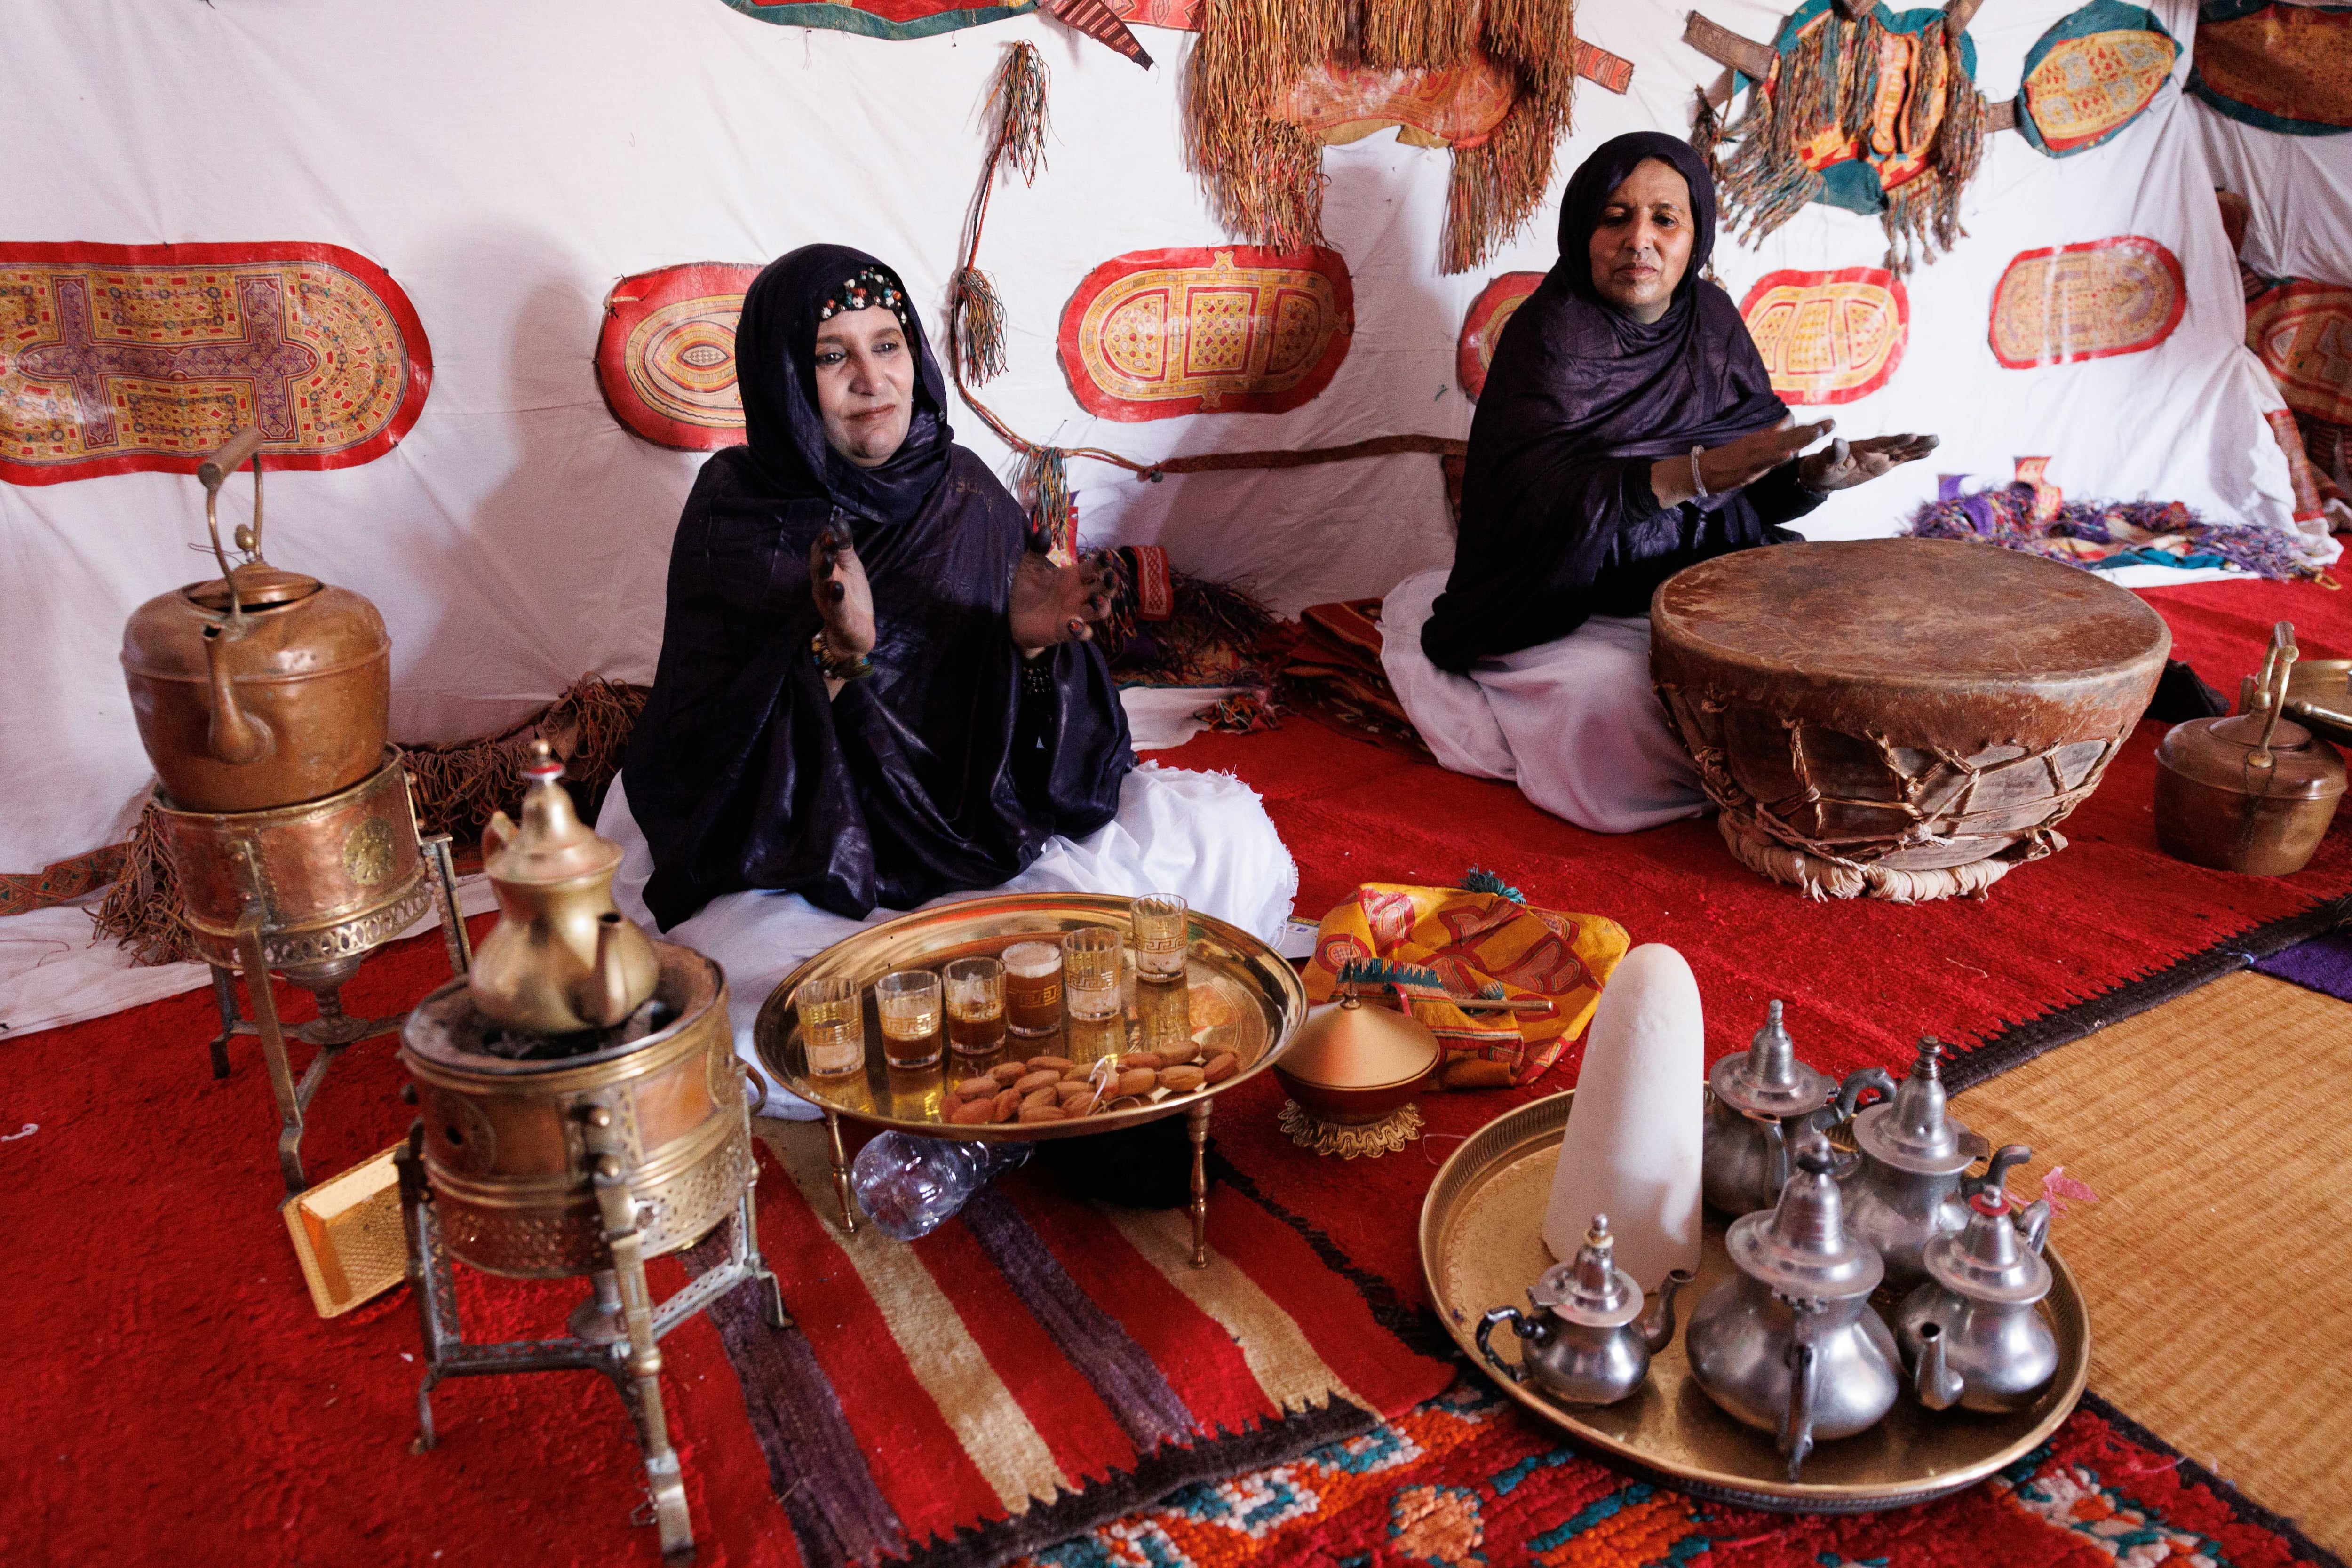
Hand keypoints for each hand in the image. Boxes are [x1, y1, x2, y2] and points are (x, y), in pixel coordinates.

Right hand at [809, 526, 874, 658]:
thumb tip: (839, 522)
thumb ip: (844, 548)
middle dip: (823, 552)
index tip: (831, 526)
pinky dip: (836, 598)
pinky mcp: (839, 620)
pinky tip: (838, 587)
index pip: (819, 553)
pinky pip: (836, 609)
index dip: (824, 540)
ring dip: (826, 571)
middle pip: (818, 567)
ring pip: (823, 586)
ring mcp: (829, 604)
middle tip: (830, 536)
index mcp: (825, 573)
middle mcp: (822, 587)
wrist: (856, 634)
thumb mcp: (851, 569)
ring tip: (830, 558)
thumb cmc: (852, 597)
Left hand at [1010, 548, 1115, 655]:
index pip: (1094, 568)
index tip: (1106, 555)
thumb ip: (1037, 549)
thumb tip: (1045, 529)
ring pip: (1100, 611)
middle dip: (1110, 583)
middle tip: (1110, 577)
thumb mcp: (1029, 567)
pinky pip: (1083, 633)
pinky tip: (1073, 624)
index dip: (1103, 562)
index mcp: (1073, 577)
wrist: (1014, 618)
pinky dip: (1081, 630)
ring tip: (1096, 600)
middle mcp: (1079, 595)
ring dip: (1102, 606)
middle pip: (1104, 589)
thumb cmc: (1027, 591)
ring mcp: (1075, 613)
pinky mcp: (1066, 631)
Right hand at [1651, 416, 1835, 507]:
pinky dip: (1776, 456)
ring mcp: (1754, 455)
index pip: (1791, 433)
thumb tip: (1790, 419)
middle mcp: (1761, 445)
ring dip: (1799, 439)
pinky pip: (1764, 461)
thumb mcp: (1752, 443)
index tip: (1830, 422)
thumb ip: (1772, 433)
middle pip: (1791, 437)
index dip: (1811, 428)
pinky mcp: (1747, 467)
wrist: (1701, 470)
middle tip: (1832, 423)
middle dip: (1812, 431)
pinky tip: (1789, 452)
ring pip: (1781, 446)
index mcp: (1763, 440)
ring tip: (1817, 433)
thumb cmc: (1726, 458)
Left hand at [1798, 433, 1940, 492]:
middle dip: (1916, 442)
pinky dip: (1913, 457)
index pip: (1883, 443)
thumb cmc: (1821, 466)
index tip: (1912, 435)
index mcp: (1862, 448)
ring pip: (1903, 451)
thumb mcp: (1824, 462)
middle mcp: (1874, 450)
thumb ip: (1834, 453)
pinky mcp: (1881, 466)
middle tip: (1935, 438)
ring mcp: (1879, 458)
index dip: (1897, 440)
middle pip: (1898, 445)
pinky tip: (1928, 453)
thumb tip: (1838, 442)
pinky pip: (1900, 461)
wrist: (1821, 474)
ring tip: (1937, 441)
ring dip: (1920, 447)